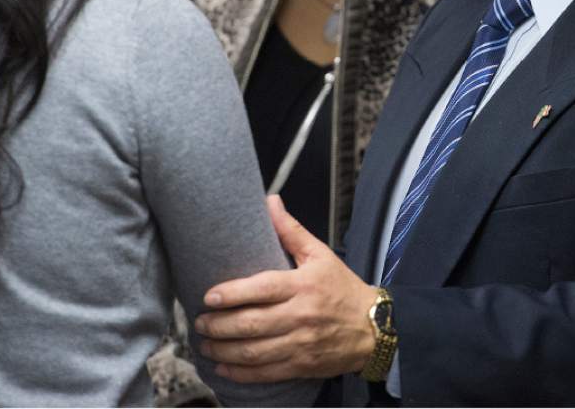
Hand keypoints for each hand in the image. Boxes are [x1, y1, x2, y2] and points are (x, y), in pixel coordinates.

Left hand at [194, 195, 377, 381]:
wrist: (375, 328)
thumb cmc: (343, 287)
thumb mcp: (320, 254)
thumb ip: (291, 231)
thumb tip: (270, 202)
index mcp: (303, 286)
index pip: (262, 289)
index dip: (233, 294)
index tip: (209, 296)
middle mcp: (300, 316)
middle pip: (252, 324)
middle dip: (220, 325)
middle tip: (199, 322)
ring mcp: (301, 344)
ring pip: (255, 352)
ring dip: (224, 350)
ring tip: (205, 344)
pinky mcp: (302, 366)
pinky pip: (267, 373)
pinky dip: (241, 374)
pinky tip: (223, 368)